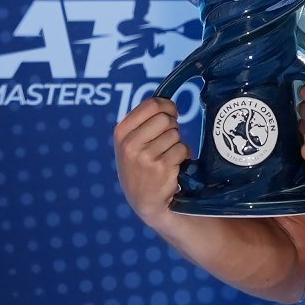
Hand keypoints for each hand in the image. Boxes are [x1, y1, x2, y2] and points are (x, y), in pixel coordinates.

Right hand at [113, 97, 191, 227]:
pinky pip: (182, 149)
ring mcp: (146, 156)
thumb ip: (143, 123)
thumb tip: (168, 103)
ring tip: (166, 158)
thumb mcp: (131, 144)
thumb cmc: (141, 167)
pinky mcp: (162, 166)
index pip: (152, 104)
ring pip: (176, 134)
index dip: (167, 107)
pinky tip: (172, 167)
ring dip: (177, 145)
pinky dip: (183, 156)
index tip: (171, 114)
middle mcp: (130, 143)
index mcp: (121, 132)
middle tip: (166, 143)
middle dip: (172, 128)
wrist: (145, 200)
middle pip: (166, 118)